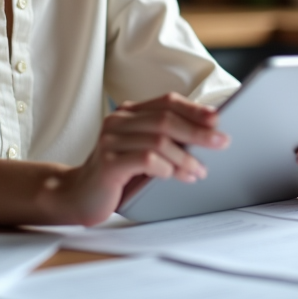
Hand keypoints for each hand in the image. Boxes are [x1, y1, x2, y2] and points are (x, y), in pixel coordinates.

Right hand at [56, 93, 228, 225]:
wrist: (76, 196)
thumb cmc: (115, 175)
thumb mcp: (141, 152)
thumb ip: (163, 140)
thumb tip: (204, 135)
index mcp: (128, 113)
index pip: (167, 102)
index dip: (194, 109)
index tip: (218, 119)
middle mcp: (118, 121)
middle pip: (166, 119)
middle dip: (198, 131)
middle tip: (221, 142)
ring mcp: (110, 141)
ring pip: (159, 140)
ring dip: (185, 156)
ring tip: (199, 170)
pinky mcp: (109, 163)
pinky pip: (146, 159)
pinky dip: (167, 167)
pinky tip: (176, 176)